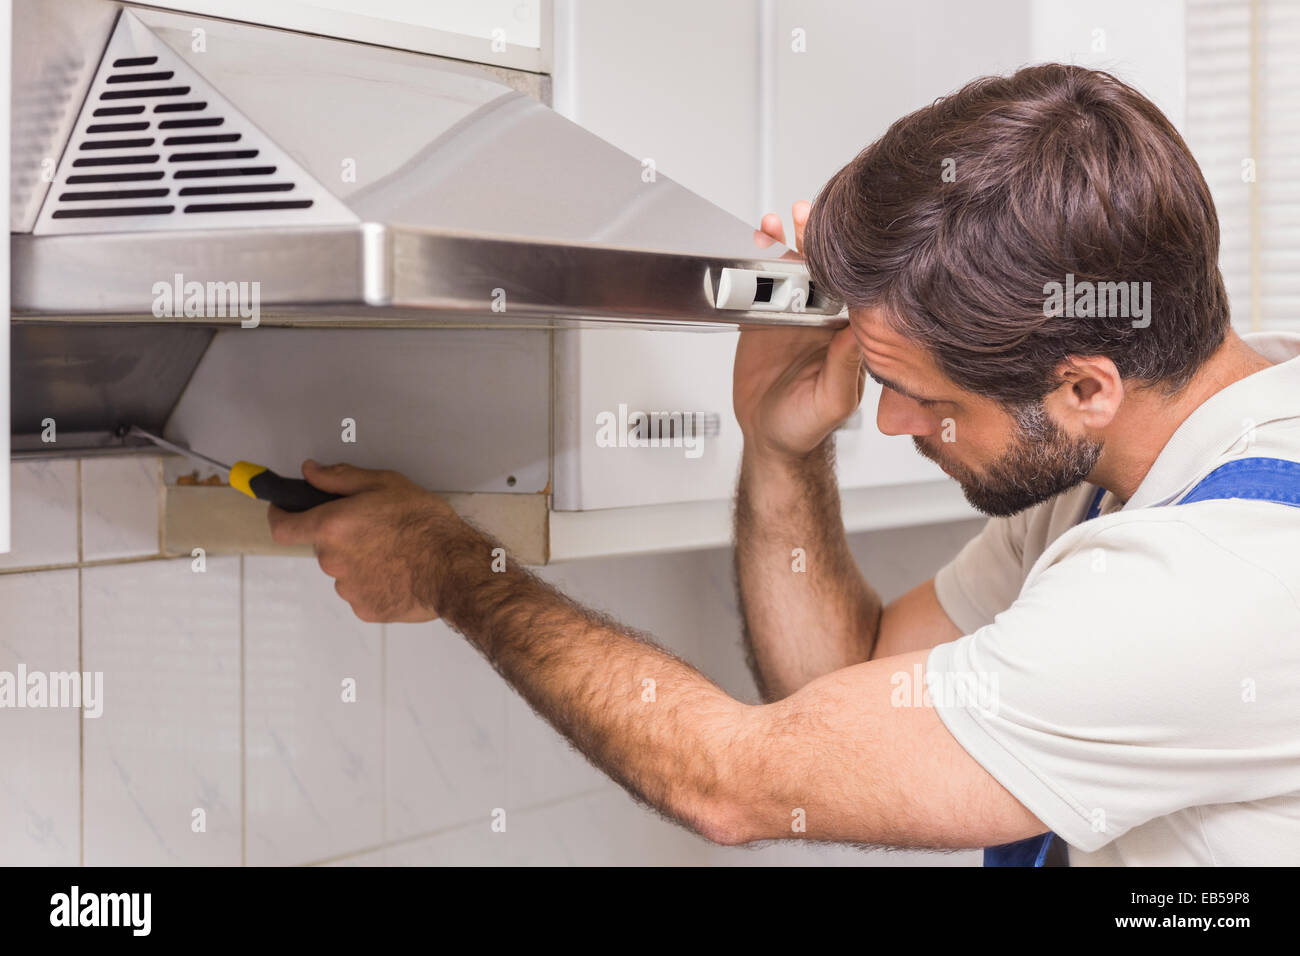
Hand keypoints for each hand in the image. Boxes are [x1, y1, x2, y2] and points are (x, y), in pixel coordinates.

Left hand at [267, 461, 465, 622]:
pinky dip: (375, 583)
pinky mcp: (366, 609)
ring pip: (344, 571)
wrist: (454, 568)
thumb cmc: (424, 524)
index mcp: (332, 527)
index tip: (286, 511)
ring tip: (395, 553)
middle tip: (376, 529)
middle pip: (323, 547)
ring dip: (360, 561)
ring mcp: (348, 589)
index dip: (280, 516)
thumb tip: (311, 472)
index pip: (283, 527)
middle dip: (343, 537)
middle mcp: (332, 560)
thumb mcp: (385, 484)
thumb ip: (340, 478)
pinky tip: (400, 573)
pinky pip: (362, 592)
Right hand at [734, 202, 864, 461]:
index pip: (847, 286)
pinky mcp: (764, 321)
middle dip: (811, 238)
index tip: (829, 235)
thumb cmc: (807, 427)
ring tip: (772, 226)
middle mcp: (823, 320)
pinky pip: (761, 287)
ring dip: (784, 245)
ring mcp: (794, 317)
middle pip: (820, 268)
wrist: (770, 439)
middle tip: (800, 216)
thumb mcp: (832, 400)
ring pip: (792, 271)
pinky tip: (755, 248)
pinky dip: (757, 266)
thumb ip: (844, 364)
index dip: (838, 258)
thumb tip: (858, 327)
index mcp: (846, 333)